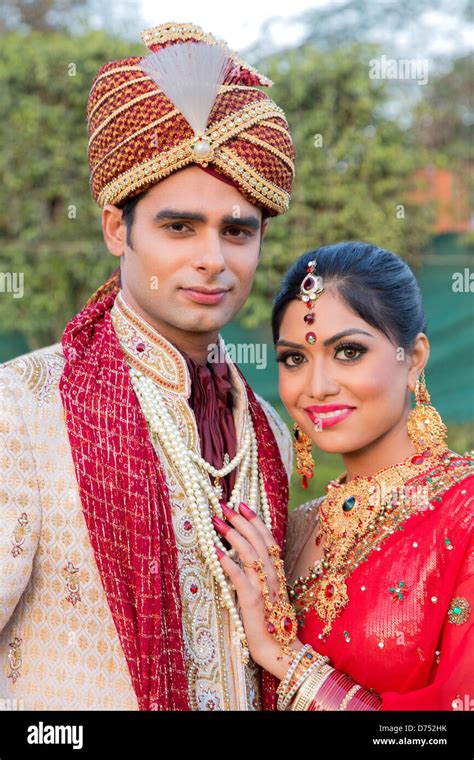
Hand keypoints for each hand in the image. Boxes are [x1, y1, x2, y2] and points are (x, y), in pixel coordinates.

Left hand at [213, 502, 302, 679]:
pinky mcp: (253, 600)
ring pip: (249, 553)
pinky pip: (239, 576)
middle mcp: (273, 574)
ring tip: (217, 521)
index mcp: (276, 570)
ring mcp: (264, 586)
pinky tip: (216, 551)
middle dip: (240, 520)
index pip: (267, 537)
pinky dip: (228, 562)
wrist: (277, 646)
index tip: (242, 503)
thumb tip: (239, 554)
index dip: (254, 519)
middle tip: (224, 505)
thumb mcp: (267, 590)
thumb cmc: (269, 620)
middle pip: (257, 539)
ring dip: (232, 534)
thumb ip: (258, 572)